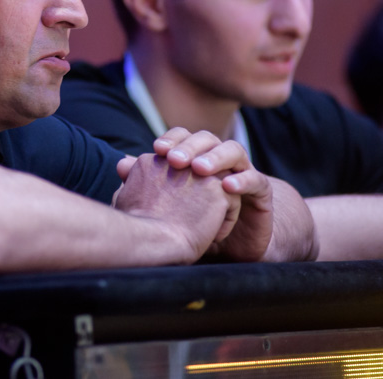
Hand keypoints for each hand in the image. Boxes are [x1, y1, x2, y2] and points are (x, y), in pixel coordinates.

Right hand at [114, 152, 240, 261]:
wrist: (154, 240)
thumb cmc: (135, 227)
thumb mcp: (124, 195)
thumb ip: (130, 178)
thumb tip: (124, 164)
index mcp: (151, 161)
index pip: (173, 170)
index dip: (174, 194)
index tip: (166, 215)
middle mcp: (176, 160)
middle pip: (196, 173)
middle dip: (197, 196)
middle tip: (186, 222)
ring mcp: (198, 172)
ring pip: (216, 185)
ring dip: (212, 208)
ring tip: (199, 228)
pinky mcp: (218, 188)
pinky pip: (231, 201)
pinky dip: (224, 222)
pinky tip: (211, 235)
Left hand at [117, 128, 274, 261]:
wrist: (234, 246)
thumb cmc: (197, 221)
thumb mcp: (171, 205)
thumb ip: (146, 183)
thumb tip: (120, 164)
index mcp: (198, 157)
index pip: (185, 137)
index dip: (172, 139)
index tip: (155, 149)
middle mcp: (220, 160)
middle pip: (208, 139)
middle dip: (191, 146)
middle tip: (175, 159)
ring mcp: (243, 173)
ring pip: (234, 151)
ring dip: (216, 157)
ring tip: (200, 168)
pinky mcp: (262, 193)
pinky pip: (257, 180)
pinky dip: (243, 180)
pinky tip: (228, 187)